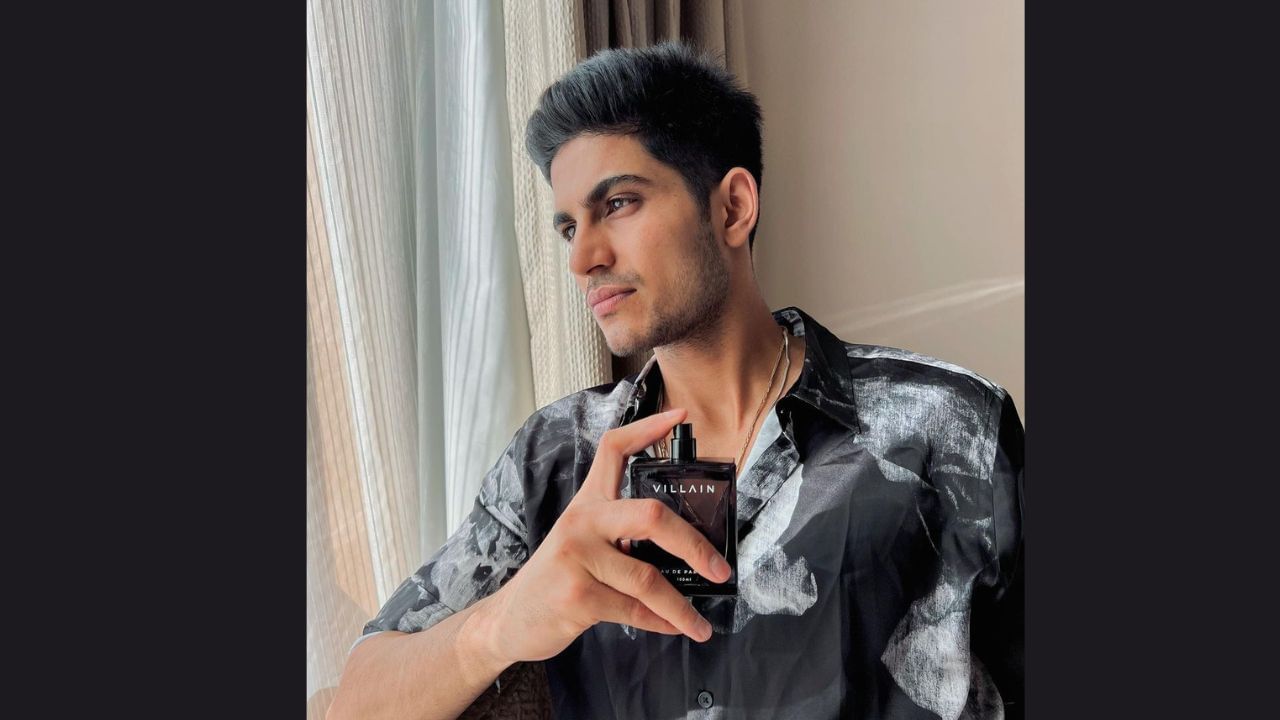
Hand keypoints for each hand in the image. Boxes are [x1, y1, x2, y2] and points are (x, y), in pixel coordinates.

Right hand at [474, 408, 731, 663]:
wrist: (511, 619)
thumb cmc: (557, 578)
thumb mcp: (579, 541)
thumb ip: (619, 534)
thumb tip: (682, 546)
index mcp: (587, 503)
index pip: (613, 449)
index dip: (648, 429)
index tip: (680, 417)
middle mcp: (582, 522)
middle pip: (650, 514)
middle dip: (693, 545)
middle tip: (719, 568)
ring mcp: (577, 557)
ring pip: (647, 579)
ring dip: (681, 607)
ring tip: (700, 624)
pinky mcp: (577, 595)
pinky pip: (633, 610)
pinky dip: (660, 623)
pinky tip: (672, 627)